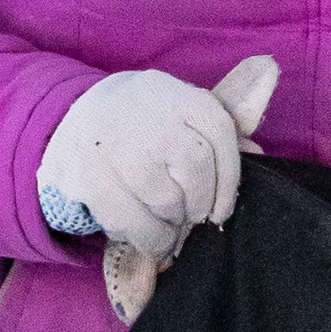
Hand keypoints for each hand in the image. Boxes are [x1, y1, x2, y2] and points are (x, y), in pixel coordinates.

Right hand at [38, 56, 276, 261]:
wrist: (73, 117)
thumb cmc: (143, 125)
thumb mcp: (180, 117)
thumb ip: (216, 137)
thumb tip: (258, 154)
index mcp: (178, 95)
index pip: (220, 134)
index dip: (229, 182)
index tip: (220, 212)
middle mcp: (146, 111)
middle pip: (194, 168)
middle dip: (196, 205)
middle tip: (186, 218)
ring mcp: (113, 141)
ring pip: (163, 200)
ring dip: (168, 224)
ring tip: (161, 224)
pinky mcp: (85, 172)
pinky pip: (127, 219)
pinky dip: (141, 235)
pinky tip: (140, 233)